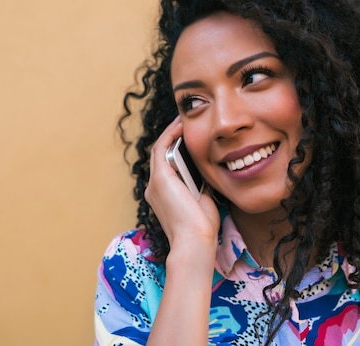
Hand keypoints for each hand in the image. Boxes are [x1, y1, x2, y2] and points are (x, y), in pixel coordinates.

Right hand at [144, 116, 219, 249]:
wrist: (194, 240)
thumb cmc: (201, 228)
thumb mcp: (201, 201)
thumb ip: (198, 184)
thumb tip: (205, 170)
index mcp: (163, 196)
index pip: (167, 166)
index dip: (175, 150)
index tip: (188, 138)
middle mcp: (154, 188)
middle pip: (160, 155)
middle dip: (171, 137)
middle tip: (184, 122)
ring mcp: (155, 182)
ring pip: (159, 149)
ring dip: (171, 132)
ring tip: (183, 120)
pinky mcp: (160, 177)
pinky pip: (162, 148)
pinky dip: (170, 135)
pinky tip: (181, 126)